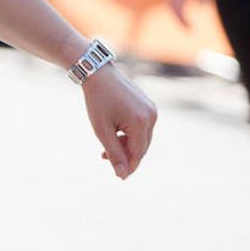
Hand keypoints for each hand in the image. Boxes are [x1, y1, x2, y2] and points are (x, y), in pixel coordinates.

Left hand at [83, 65, 156, 179]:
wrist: (98, 73)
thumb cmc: (97, 100)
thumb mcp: (102, 129)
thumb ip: (113, 153)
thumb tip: (122, 175)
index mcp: (141, 122)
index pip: (138, 153)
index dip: (129, 166)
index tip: (118, 176)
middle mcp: (151, 116)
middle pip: (141, 147)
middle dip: (126, 155)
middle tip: (105, 157)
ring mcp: (151, 110)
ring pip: (142, 138)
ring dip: (127, 144)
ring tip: (107, 144)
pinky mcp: (148, 106)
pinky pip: (142, 127)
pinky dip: (130, 133)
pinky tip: (115, 132)